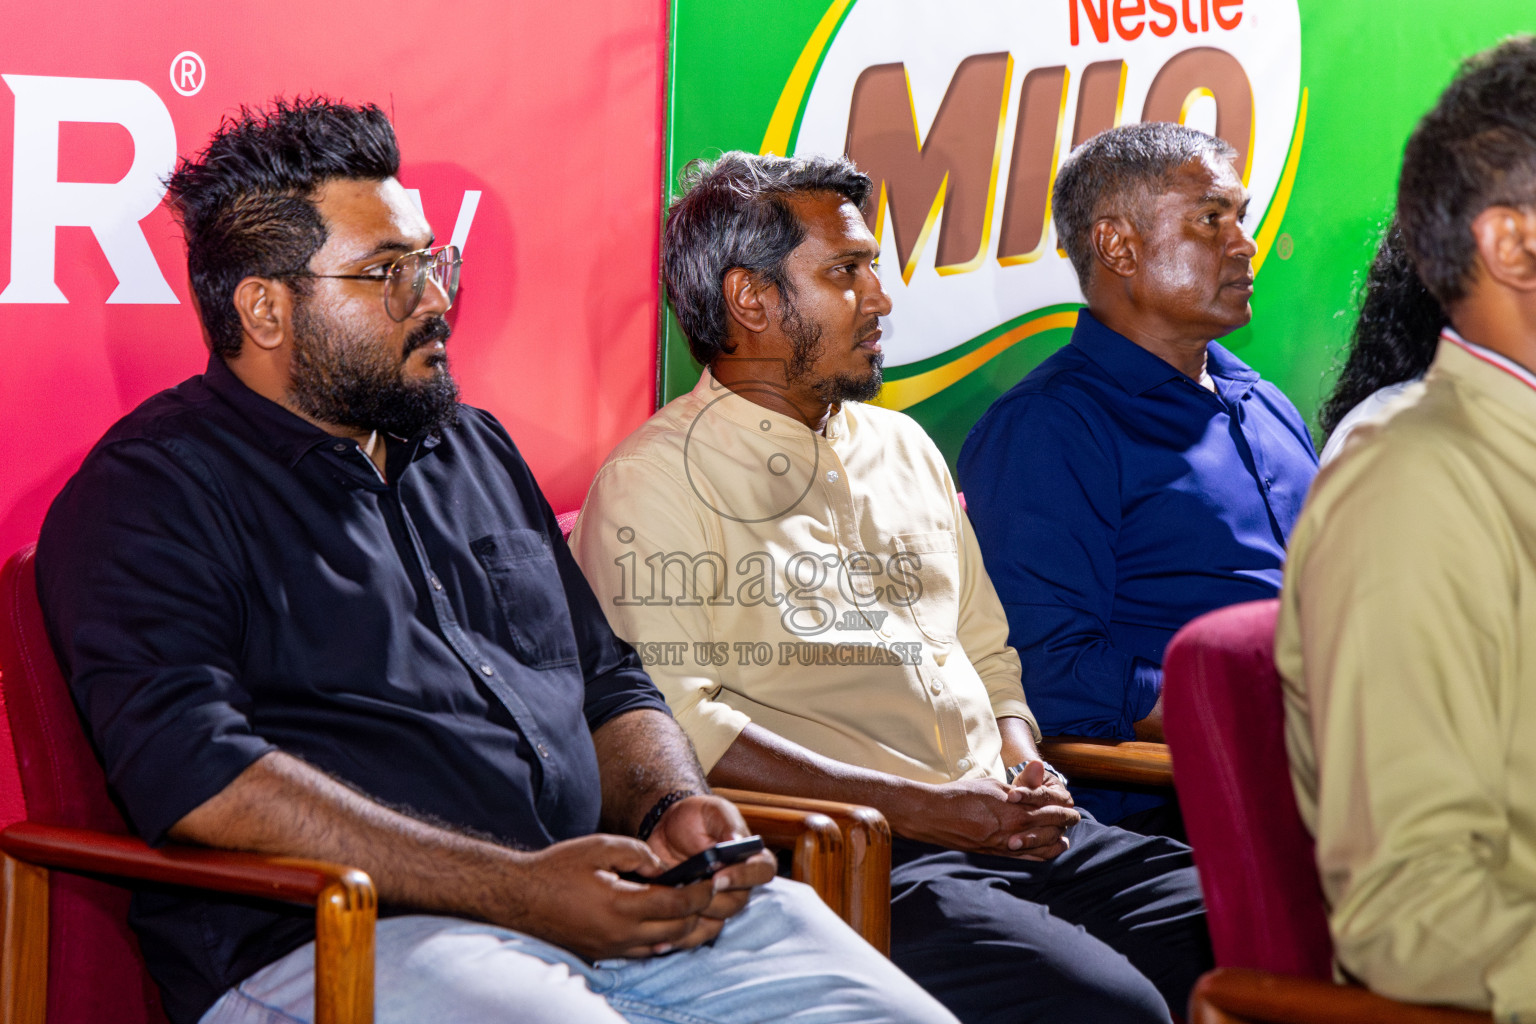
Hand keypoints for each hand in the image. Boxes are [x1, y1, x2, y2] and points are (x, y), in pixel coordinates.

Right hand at [502, 832, 718, 959]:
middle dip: (700, 912)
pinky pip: (645, 952)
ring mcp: (612, 948)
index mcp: (622, 905)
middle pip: (677, 930)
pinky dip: (663, 939)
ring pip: (664, 946)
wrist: (520, 897)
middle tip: (711, 892)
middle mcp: (620, 934)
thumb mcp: (600, 846)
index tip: (714, 880)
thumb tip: (664, 867)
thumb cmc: (557, 869)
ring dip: (685, 929)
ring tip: (696, 908)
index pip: (677, 905)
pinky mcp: (605, 954)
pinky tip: (667, 923)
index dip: (701, 893)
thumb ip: (638, 853)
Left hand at [644, 795, 775, 936]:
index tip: (719, 876)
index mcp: (750, 856)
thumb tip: (737, 841)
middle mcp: (739, 883)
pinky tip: (660, 939)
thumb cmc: (696, 817)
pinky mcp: (697, 913)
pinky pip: (695, 934)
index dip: (744, 877)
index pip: (763, 871)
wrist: (668, 828)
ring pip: (716, 922)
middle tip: (689, 893)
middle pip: (737, 902)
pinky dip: (679, 937)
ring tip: (672, 908)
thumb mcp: (712, 810)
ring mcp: (718, 901)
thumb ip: (727, 823)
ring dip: (694, 918)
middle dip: (713, 900)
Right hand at [890, 775, 1079, 858]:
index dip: (1062, 804)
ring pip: (1041, 846)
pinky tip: (1047, 851)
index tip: (1069, 802)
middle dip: (1064, 821)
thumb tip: (1039, 769)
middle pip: (1050, 827)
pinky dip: (1041, 855)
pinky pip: (1026, 859)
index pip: (1049, 806)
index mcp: (1015, 807)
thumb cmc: (961, 795)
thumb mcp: (993, 785)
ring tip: (1063, 837)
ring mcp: (1005, 845)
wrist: (934, 815)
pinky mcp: (996, 855)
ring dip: (1055, 840)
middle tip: (1073, 817)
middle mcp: (1014, 828)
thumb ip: (1020, 784)